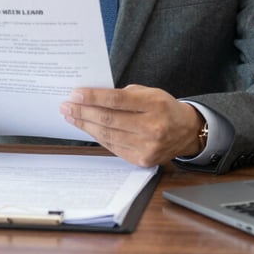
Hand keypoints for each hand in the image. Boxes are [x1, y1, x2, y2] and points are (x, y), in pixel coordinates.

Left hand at [59, 84, 203, 166]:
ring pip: (107, 136)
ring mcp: (147, 147)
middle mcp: (152, 127)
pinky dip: (97, 137)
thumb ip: (123, 94)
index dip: (94, 97)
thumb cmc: (164, 107)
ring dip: (85, 126)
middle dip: (83, 112)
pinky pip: (113, 147)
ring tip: (71, 117)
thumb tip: (92, 97)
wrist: (186, 132)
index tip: (75, 94)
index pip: (117, 100)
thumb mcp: (149, 92)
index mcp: (154, 105)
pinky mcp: (142, 160)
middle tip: (67, 106)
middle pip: (109, 120)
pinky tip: (87, 128)